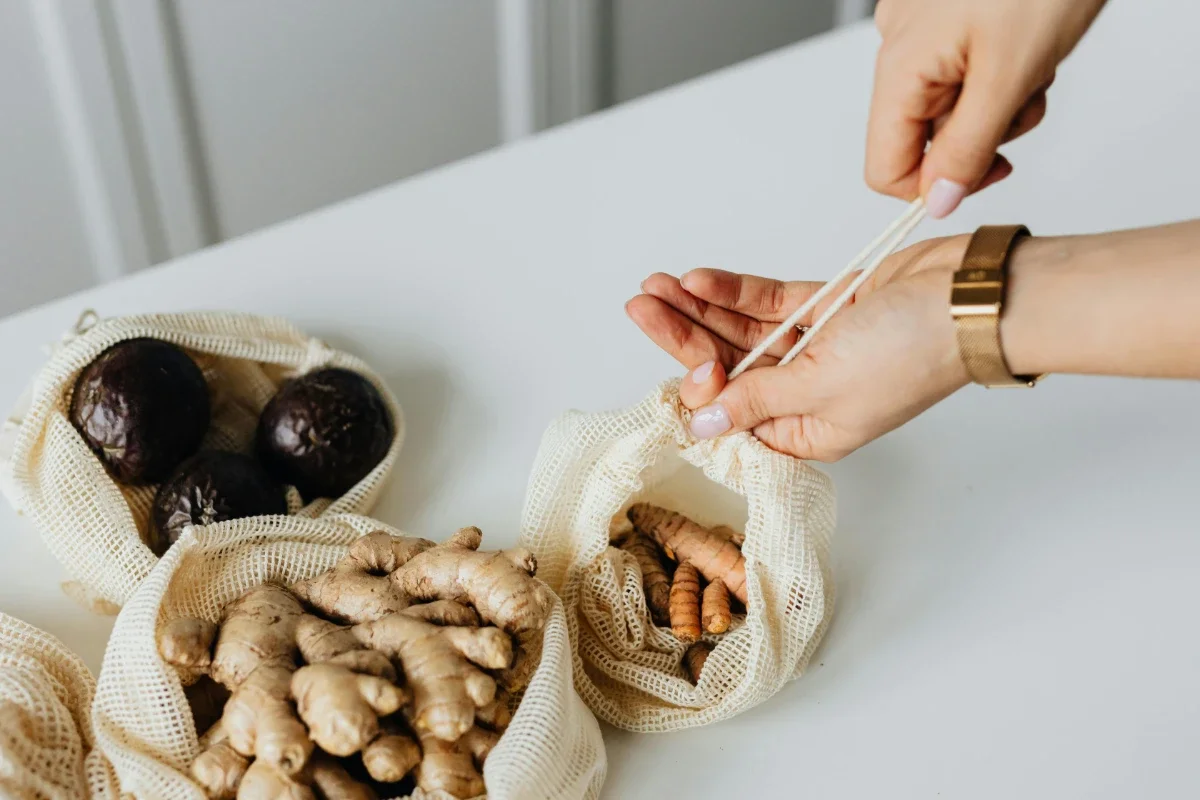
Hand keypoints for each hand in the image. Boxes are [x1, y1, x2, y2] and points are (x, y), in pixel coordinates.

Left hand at [625, 235, 970, 460]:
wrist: (970, 298)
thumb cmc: (912, 354)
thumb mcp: (820, 387)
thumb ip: (757, 401)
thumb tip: (704, 421)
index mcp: (806, 432)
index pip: (732, 415)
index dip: (697, 389)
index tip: (678, 366)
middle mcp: (805, 394)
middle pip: (728, 366)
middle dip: (682, 336)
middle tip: (640, 306)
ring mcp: (815, 348)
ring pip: (741, 330)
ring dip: (699, 309)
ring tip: (655, 288)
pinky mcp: (826, 308)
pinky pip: (769, 303)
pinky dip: (734, 291)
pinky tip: (698, 280)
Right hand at [867, 0, 1106, 216]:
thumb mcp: (1010, 76)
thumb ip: (968, 149)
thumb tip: (936, 201)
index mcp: (901, 66)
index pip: (886, 168)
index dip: (934, 187)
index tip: (984, 173)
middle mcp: (899, 45)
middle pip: (921, 136)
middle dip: (978, 135)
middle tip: (1024, 102)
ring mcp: (920, 26)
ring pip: (947, 104)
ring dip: (995, 103)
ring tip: (1032, 65)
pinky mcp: (944, 13)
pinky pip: (960, 69)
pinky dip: (996, 71)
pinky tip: (1024, 43)